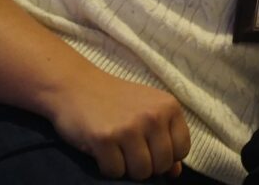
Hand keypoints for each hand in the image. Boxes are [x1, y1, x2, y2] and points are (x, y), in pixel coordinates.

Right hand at [47, 72, 190, 180]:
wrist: (76, 86)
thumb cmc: (116, 100)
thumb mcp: (147, 110)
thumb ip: (165, 138)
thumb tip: (175, 172)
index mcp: (169, 107)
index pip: (182, 150)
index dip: (167, 157)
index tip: (151, 151)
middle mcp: (153, 116)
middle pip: (162, 164)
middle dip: (147, 167)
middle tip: (131, 154)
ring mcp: (129, 127)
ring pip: (141, 172)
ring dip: (128, 169)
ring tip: (118, 152)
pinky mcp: (104, 139)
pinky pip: (115, 172)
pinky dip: (108, 168)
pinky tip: (103, 152)